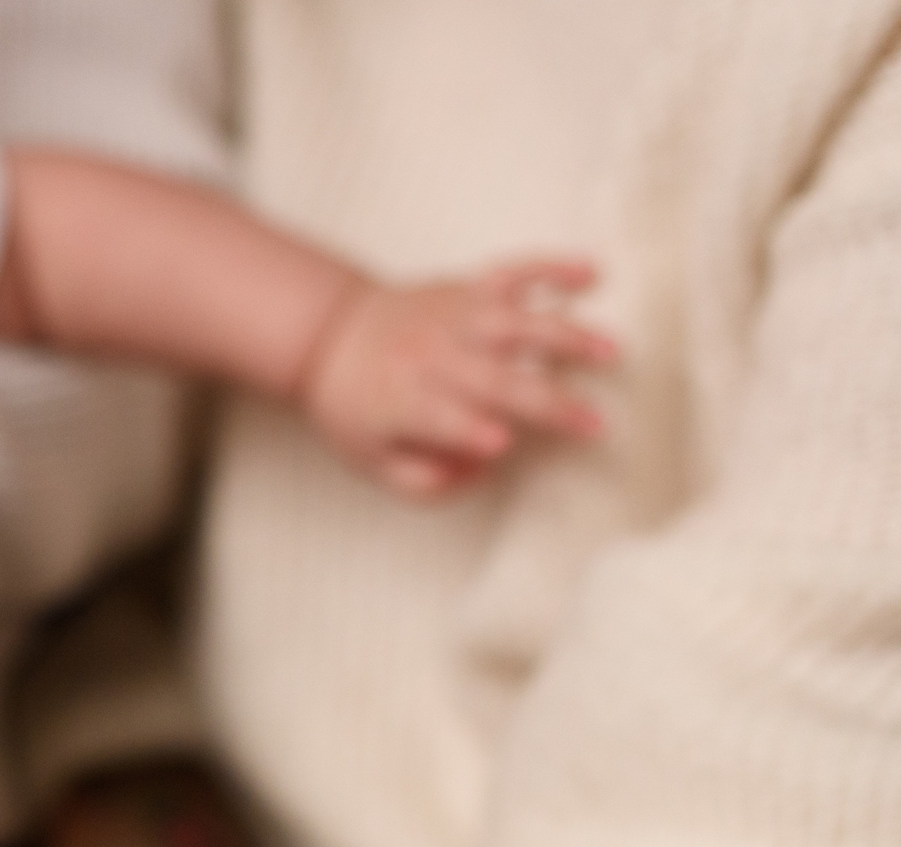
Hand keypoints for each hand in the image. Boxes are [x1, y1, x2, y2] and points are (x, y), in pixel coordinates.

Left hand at [301, 258, 616, 499]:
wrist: (330, 334)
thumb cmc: (358, 409)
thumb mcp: (371, 460)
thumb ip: (421, 480)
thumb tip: (483, 472)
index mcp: (405, 403)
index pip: (443, 419)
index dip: (470, 431)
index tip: (504, 443)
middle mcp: (433, 357)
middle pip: (497, 380)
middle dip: (547, 402)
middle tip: (597, 425)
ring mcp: (454, 318)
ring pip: (516, 323)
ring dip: (566, 335)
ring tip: (612, 352)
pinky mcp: (467, 289)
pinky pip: (514, 271)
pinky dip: (552, 269)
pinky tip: (593, 273)